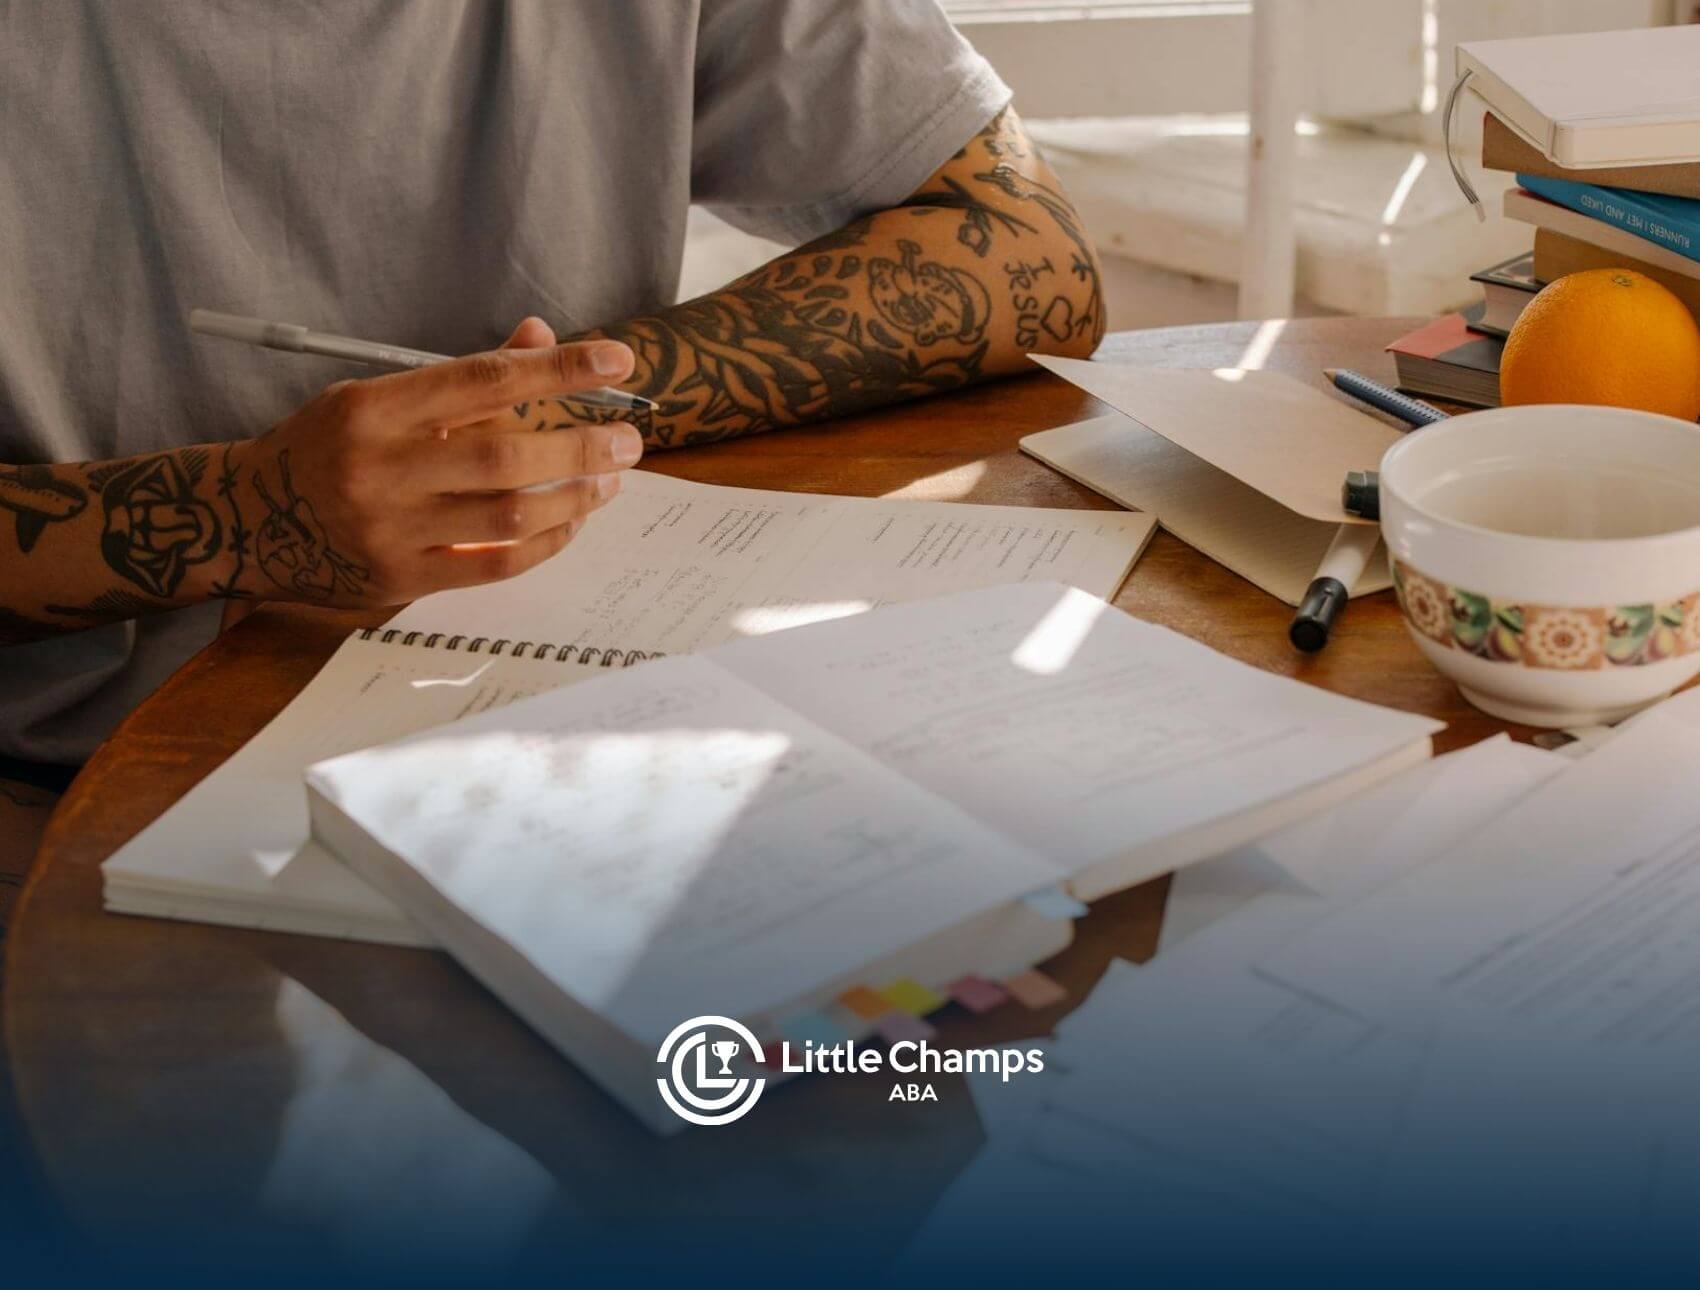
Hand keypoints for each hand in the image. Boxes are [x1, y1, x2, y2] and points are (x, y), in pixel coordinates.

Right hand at [229, 319, 642, 606]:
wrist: (247, 520)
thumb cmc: (328, 449)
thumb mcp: (379, 396)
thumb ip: (463, 376)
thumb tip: (540, 336)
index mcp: (374, 407)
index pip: (483, 378)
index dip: (556, 367)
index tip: (615, 359)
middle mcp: (381, 467)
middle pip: (504, 454)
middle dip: (579, 445)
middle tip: (628, 440)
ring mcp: (390, 528)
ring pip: (507, 514)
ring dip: (574, 498)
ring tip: (610, 481)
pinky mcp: (400, 578)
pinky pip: (494, 563)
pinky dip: (545, 542)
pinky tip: (572, 522)